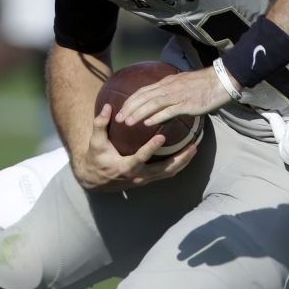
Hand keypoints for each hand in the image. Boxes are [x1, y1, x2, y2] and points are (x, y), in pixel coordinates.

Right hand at [75, 103, 197, 192]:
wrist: (94, 181)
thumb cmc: (96, 159)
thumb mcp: (95, 142)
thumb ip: (100, 124)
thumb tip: (107, 107)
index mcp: (124, 167)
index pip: (140, 158)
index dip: (151, 148)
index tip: (162, 136)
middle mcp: (137, 176)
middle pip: (163, 170)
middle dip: (179, 159)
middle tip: (192, 146)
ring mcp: (144, 180)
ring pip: (168, 174)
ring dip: (183, 162)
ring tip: (194, 148)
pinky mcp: (148, 180)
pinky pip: (166, 174)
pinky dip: (178, 165)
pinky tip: (187, 154)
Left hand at [115, 66, 234, 127]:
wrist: (221, 80)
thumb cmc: (205, 84)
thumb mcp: (184, 84)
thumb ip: (172, 92)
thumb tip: (162, 104)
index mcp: (167, 82)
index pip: (143, 91)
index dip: (130, 100)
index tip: (121, 110)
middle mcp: (169, 87)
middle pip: (144, 97)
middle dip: (129, 108)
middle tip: (118, 119)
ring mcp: (178, 95)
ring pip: (153, 103)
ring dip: (138, 113)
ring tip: (127, 123)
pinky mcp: (187, 104)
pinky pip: (169, 110)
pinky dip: (156, 117)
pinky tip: (148, 123)